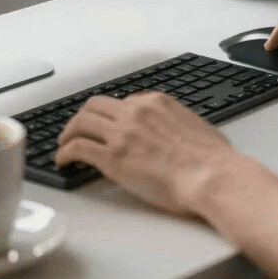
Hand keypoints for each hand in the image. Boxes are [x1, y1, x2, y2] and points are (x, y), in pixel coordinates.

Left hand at [54, 91, 237, 214]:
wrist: (211, 176)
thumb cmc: (213, 160)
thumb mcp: (198, 127)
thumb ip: (180, 124)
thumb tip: (181, 133)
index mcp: (157, 102)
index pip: (125, 102)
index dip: (113, 116)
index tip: (109, 126)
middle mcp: (136, 112)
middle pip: (96, 105)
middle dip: (84, 117)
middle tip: (78, 129)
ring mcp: (122, 133)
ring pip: (81, 122)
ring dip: (69, 132)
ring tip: (64, 144)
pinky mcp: (112, 158)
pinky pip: (78, 147)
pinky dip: (65, 152)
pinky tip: (64, 161)